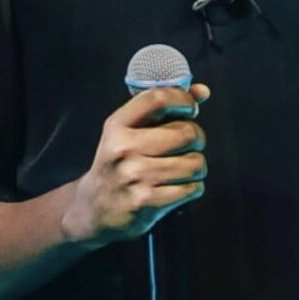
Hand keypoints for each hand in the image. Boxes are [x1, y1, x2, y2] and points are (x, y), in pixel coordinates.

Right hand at [61, 83, 210, 245]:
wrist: (96, 208)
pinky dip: (193, 186)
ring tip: (184, 168)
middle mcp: (124, 148)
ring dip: (197, 165)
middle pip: (186, 132)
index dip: (183, 99)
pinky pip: (192, 187)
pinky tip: (178, 186)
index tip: (191, 108)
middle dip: (197, 137)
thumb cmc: (120, 163)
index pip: (158, 99)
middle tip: (189, 144)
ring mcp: (135, 176)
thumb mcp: (130, 131)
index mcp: (118, 125)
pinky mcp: (147, 202)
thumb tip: (202, 91)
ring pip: (194, 163)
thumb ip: (164, 107)